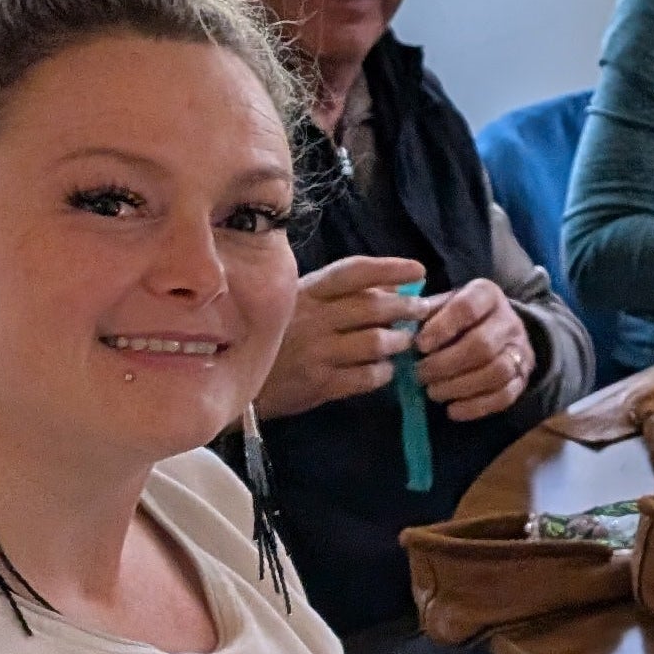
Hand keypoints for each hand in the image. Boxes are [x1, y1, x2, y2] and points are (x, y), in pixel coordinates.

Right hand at [257, 255, 425, 420]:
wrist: (231, 380)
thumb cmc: (274, 337)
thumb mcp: (298, 305)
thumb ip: (338, 295)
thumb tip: (391, 284)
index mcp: (307, 292)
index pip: (354, 272)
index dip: (389, 268)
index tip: (419, 270)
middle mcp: (312, 318)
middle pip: (371, 306)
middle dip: (405, 307)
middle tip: (422, 311)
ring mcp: (316, 352)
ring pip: (374, 342)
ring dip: (398, 342)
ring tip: (404, 343)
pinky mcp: (318, 384)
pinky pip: (365, 377)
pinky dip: (383, 373)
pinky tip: (385, 370)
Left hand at [411, 278, 534, 423]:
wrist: (500, 329)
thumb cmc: (459, 317)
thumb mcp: (443, 304)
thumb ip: (424, 313)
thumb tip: (400, 329)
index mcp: (486, 295)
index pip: (467, 307)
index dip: (443, 327)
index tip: (419, 345)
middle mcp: (509, 321)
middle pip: (482, 345)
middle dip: (447, 364)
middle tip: (420, 375)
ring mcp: (520, 350)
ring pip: (496, 372)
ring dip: (460, 386)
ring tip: (433, 393)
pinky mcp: (523, 378)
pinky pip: (505, 396)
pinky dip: (477, 407)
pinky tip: (452, 411)